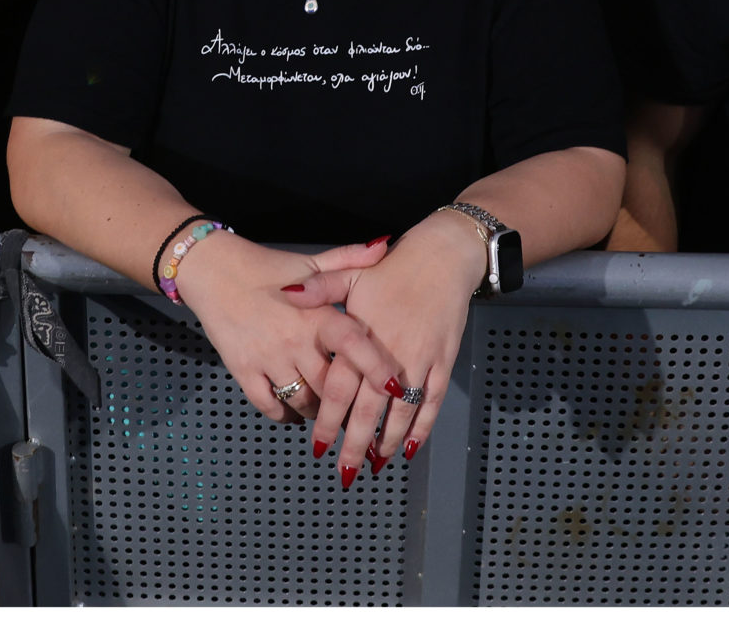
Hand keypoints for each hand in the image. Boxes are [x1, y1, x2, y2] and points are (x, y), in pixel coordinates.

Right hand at [170, 231, 403, 485]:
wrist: (213, 270)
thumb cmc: (265, 267)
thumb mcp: (309, 262)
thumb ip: (348, 259)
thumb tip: (385, 246)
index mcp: (315, 313)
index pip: (353, 343)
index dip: (376, 367)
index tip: (395, 388)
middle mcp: (294, 339)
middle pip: (331, 386)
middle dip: (348, 404)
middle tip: (361, 412)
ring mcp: (267, 358)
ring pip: (303, 401)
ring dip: (318, 412)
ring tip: (328, 412)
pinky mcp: (243, 371)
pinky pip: (271, 406)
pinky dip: (286, 415)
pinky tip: (294, 412)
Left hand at [314, 209, 488, 476]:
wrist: (442, 257)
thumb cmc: (393, 268)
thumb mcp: (351, 273)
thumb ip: (319, 289)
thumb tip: (286, 295)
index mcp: (361, 337)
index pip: (339, 388)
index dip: (328, 420)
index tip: (319, 445)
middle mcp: (389, 354)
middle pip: (368, 410)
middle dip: (355, 445)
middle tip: (344, 472)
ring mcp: (418, 361)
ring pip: (400, 413)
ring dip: (387, 442)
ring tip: (374, 465)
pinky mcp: (441, 362)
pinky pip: (430, 402)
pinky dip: (421, 427)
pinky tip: (411, 446)